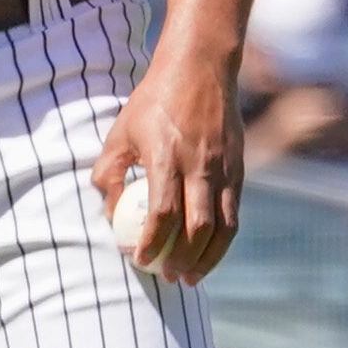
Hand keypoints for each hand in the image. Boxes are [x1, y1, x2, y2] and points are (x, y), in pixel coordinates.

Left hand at [92, 42, 243, 283]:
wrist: (201, 69)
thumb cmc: (153, 102)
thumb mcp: (120, 132)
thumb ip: (109, 173)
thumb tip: (108, 213)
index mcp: (166, 156)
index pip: (161, 212)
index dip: (150, 242)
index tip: (138, 260)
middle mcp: (200, 165)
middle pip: (196, 226)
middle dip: (182, 259)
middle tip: (168, 278)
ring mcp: (224, 167)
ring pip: (223, 225)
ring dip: (209, 258)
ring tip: (192, 278)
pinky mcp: (240, 168)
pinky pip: (234, 213)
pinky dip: (223, 239)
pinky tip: (209, 253)